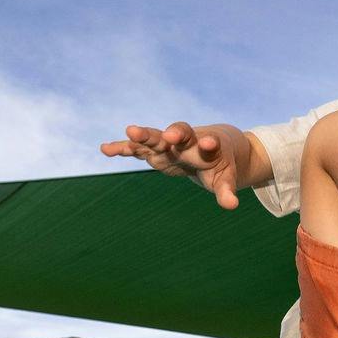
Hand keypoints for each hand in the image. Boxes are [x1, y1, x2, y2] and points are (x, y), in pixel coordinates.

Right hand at [100, 122, 240, 209]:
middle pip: (181, 133)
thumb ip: (226, 191)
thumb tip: (232, 205)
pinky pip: (137, 148)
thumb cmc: (219, 163)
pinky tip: (104, 148)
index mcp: (208, 146)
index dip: (208, 143)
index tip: (209, 142)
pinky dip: (122, 148)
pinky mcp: (154, 150)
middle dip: (175, 133)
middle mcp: (187, 140)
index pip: (209, 142)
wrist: (212, 143)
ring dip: (144, 136)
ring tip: (130, 132)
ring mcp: (168, 143)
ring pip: (155, 137)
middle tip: (170, 135)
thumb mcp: (225, 178)